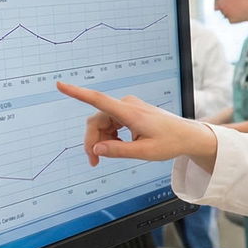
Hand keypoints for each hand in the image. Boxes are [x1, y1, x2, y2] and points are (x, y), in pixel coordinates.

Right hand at [56, 82, 217, 168]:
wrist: (187, 136)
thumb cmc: (170, 142)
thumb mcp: (144, 152)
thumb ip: (118, 151)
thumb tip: (96, 149)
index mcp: (130, 112)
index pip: (98, 100)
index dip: (77, 93)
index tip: (61, 85)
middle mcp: (126, 106)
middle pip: (96, 121)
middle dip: (92, 141)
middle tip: (94, 162)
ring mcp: (128, 108)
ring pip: (102, 123)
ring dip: (102, 140)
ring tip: (114, 154)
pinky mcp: (129, 112)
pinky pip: (110, 123)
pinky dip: (110, 136)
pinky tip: (120, 145)